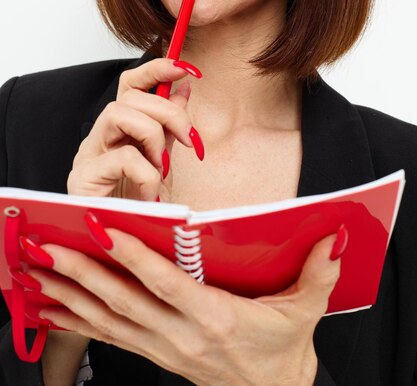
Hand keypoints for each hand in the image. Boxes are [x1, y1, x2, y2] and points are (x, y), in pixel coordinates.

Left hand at [28, 230, 344, 385]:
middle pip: (125, 300)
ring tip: (40, 272)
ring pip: (109, 319)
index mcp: (216, 318)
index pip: (167, 282)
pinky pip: (110, 337)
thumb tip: (334, 238)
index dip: (134, 255)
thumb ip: (318, 273)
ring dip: (72, 294)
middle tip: (51, 245)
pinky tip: (53, 309)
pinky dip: (79, 322)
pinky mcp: (156, 353)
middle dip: (84, 272)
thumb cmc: (283, 349)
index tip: (105, 228)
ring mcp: (164, 348)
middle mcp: (182, 335)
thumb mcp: (306, 311)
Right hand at [67, 58, 202, 199]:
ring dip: (152, 136)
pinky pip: (121, 157)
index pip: (130, 83)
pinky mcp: (84, 178)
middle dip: (168, 112)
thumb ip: (171, 122)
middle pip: (129, 96)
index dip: (157, 68)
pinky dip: (146, 172)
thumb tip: (184, 85)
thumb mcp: (165, 157)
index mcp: (121, 128)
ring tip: (162, 166)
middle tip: (188, 139)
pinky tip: (151, 192)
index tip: (186, 69)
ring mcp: (89, 155)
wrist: (121, 242)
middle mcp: (101, 135)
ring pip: (117, 114)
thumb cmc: (139, 201)